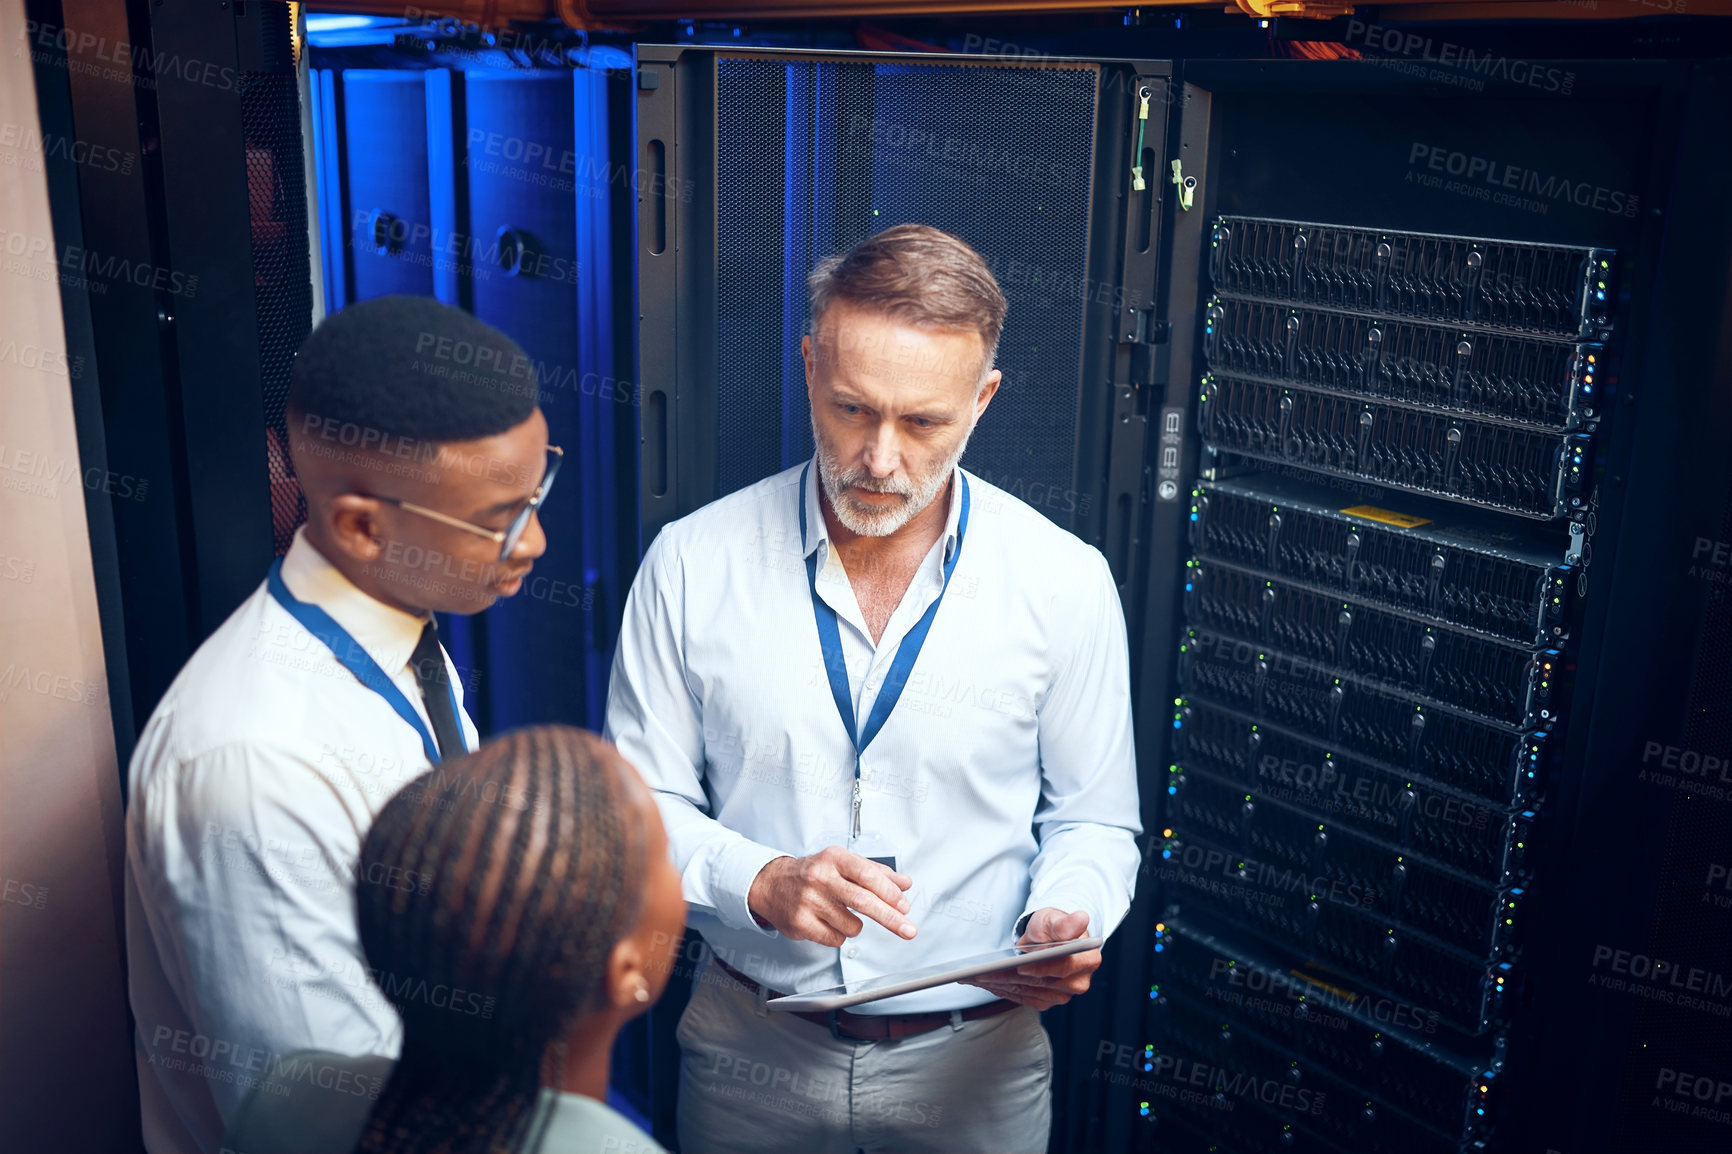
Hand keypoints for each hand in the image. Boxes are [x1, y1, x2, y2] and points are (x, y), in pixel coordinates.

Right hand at [747, 847, 916, 946]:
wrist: (772, 884)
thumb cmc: (813, 873)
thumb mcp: (843, 864)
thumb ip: (875, 873)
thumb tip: (904, 884)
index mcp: (834, 858)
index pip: (867, 875)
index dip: (889, 892)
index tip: (904, 906)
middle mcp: (820, 877)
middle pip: (863, 901)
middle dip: (890, 918)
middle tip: (909, 930)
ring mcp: (809, 901)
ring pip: (852, 925)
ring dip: (855, 925)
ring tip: (841, 913)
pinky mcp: (801, 923)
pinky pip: (836, 939)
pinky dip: (839, 935)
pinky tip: (827, 921)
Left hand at [962, 909, 1098, 1010]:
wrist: (1049, 937)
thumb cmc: (1053, 927)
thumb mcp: (1056, 919)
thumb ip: (1066, 923)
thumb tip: (1081, 918)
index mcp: (1087, 960)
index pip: (1062, 967)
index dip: (1041, 968)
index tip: (1020, 966)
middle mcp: (1078, 982)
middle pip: (1041, 983)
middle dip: (1011, 976)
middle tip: (983, 972)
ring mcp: (1062, 994)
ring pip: (1028, 992)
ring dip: (1001, 985)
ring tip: (976, 976)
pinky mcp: (1046, 1000)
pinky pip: (1022, 998)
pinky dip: (1002, 990)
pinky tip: (984, 981)